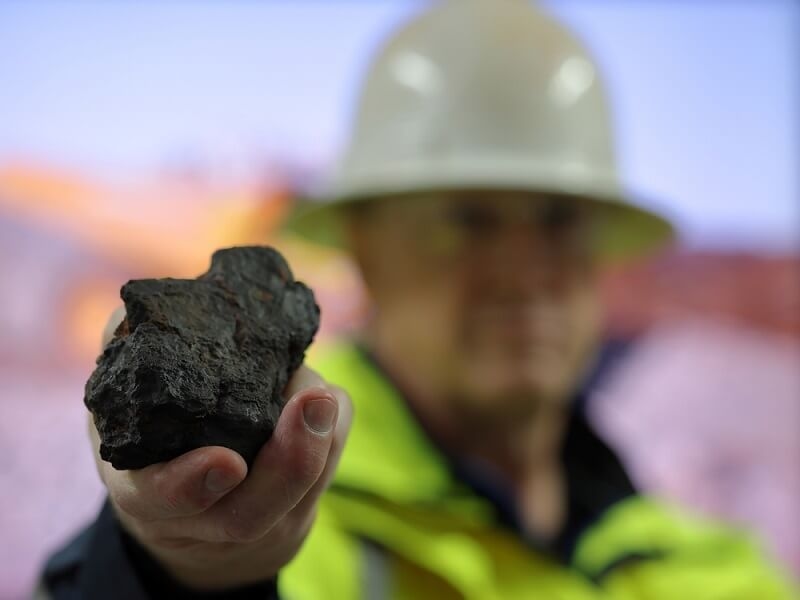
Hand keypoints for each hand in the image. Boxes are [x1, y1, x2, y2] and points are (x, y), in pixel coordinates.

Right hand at [89, 308, 352, 589]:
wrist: (190, 505)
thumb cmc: (152, 431)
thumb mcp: (124, 396)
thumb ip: (128, 349)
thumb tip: (148, 309)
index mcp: (144, 493)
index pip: (160, 501)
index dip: (190, 484)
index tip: (227, 462)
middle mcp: (202, 522)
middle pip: (251, 514)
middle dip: (290, 459)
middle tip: (314, 399)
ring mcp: (256, 526)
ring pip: (301, 494)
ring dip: (320, 436)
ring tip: (316, 389)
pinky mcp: (297, 514)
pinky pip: (329, 472)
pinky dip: (332, 431)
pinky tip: (323, 400)